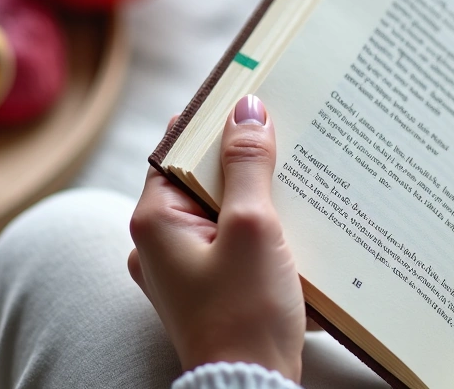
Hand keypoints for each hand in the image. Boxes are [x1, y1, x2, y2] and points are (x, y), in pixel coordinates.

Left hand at [128, 95, 305, 379]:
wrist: (251, 385)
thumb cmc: (246, 313)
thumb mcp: (253, 228)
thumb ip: (248, 165)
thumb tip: (247, 109)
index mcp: (154, 221)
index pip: (178, 149)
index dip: (215, 121)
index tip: (251, 93)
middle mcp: (158, 243)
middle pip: (203, 179)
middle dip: (246, 160)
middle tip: (287, 133)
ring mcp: (182, 270)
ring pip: (221, 211)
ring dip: (259, 196)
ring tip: (299, 177)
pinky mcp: (209, 290)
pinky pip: (232, 243)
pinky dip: (261, 231)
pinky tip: (296, 225)